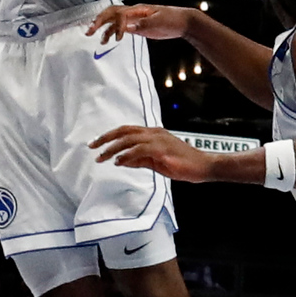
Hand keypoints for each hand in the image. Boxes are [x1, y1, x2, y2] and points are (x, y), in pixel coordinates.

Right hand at [89, 3, 191, 44]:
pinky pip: (121, 28)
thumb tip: (127, 28)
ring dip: (105, 29)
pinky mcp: (137, 27)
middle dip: (99, 21)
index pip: (120, 14)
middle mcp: (133, 13)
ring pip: (114, 21)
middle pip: (111, 13)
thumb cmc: (173, 19)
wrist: (183, 22)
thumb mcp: (159, 22)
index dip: (116, 26)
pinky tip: (108, 40)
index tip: (117, 39)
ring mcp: (135, 19)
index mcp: (138, 9)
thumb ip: (143, 24)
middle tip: (89, 31)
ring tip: (100, 40)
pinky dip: (112, 32)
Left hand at [91, 123, 214, 181]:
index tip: (95, 143)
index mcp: (153, 134)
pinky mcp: (163, 150)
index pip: (127, 130)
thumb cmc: (183, 165)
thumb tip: (121, 161)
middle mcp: (155, 133)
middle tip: (91, 146)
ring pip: (130, 139)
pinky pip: (140, 150)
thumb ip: (140, 160)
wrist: (204, 166)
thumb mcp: (157, 162)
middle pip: (125, 131)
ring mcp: (159, 140)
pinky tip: (119, 162)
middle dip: (106, 138)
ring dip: (113, 148)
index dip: (110, 135)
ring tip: (102, 157)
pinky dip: (127, 155)